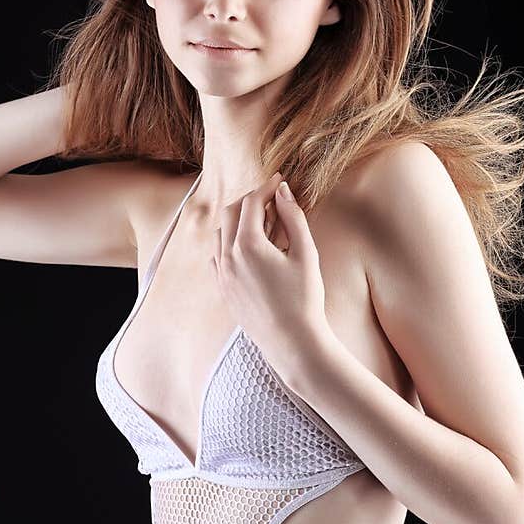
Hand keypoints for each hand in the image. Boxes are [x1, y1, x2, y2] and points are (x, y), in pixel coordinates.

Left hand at [211, 171, 330, 373]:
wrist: (292, 342)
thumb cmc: (304, 299)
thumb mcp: (306, 254)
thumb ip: (293, 217)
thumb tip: (282, 191)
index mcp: (248, 245)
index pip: (251, 202)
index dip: (266, 188)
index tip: (279, 181)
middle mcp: (227, 257)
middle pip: (231, 212)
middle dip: (250, 200)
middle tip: (271, 198)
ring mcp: (221, 274)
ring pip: (221, 233)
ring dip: (238, 221)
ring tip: (263, 223)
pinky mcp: (222, 289)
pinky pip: (217, 256)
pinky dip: (229, 243)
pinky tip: (248, 248)